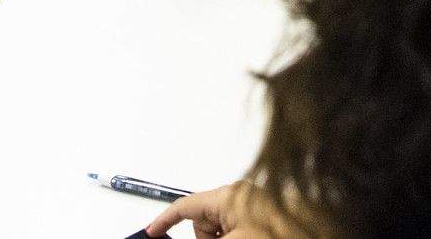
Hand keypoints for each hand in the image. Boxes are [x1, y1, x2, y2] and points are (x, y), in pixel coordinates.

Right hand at [144, 183, 263, 237]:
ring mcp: (249, 209)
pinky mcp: (259, 220)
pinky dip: (231, 237)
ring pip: (218, 231)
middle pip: (203, 224)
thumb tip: (180, 237)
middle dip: (207, 238)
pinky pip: (233, 230)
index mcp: (227, 196)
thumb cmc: (279, 234)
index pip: (185, 206)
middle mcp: (237, 198)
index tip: (151, 232)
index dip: (164, 221)